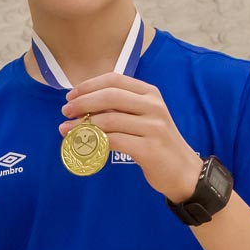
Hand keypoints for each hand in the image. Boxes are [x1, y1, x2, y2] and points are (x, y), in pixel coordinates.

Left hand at [60, 73, 202, 201]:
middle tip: (65, 112)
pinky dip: (94, 142)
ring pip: (108, 120)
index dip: (89, 86)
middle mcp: (154, 106)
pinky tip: (83, 145)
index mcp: (150, 93)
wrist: (183, 170)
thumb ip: (118, 107)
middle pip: (109, 96)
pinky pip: (114, 141)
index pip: (114, 80)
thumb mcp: (142, 116)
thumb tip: (80, 103)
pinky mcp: (150, 149)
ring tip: (66, 130)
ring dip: (82, 125)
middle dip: (82, 103)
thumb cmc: (155, 141)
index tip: (71, 96)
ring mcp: (154, 127)